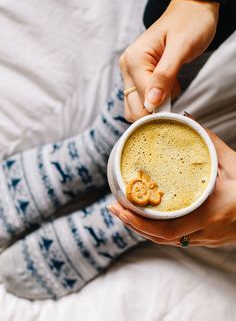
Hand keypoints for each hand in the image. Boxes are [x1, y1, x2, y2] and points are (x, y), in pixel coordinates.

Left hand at [109, 130, 235, 246]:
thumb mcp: (234, 164)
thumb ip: (209, 142)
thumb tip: (188, 119)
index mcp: (210, 214)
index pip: (166, 229)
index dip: (139, 222)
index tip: (119, 207)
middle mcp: (206, 232)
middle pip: (160, 238)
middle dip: (133, 224)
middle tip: (114, 208)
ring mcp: (207, 239)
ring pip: (167, 241)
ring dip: (143, 228)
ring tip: (125, 211)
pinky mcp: (209, 239)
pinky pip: (178, 239)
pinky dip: (158, 229)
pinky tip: (148, 217)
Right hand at [119, 0, 218, 121]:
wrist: (192, 10)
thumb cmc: (190, 23)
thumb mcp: (181, 48)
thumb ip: (165, 75)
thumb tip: (151, 102)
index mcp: (134, 60)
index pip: (142, 98)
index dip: (160, 107)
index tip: (177, 106)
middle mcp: (127, 68)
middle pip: (134, 107)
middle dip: (155, 110)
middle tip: (175, 97)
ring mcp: (131, 73)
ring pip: (136, 106)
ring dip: (155, 107)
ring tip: (172, 89)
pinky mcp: (138, 77)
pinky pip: (143, 99)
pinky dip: (157, 101)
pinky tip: (169, 87)